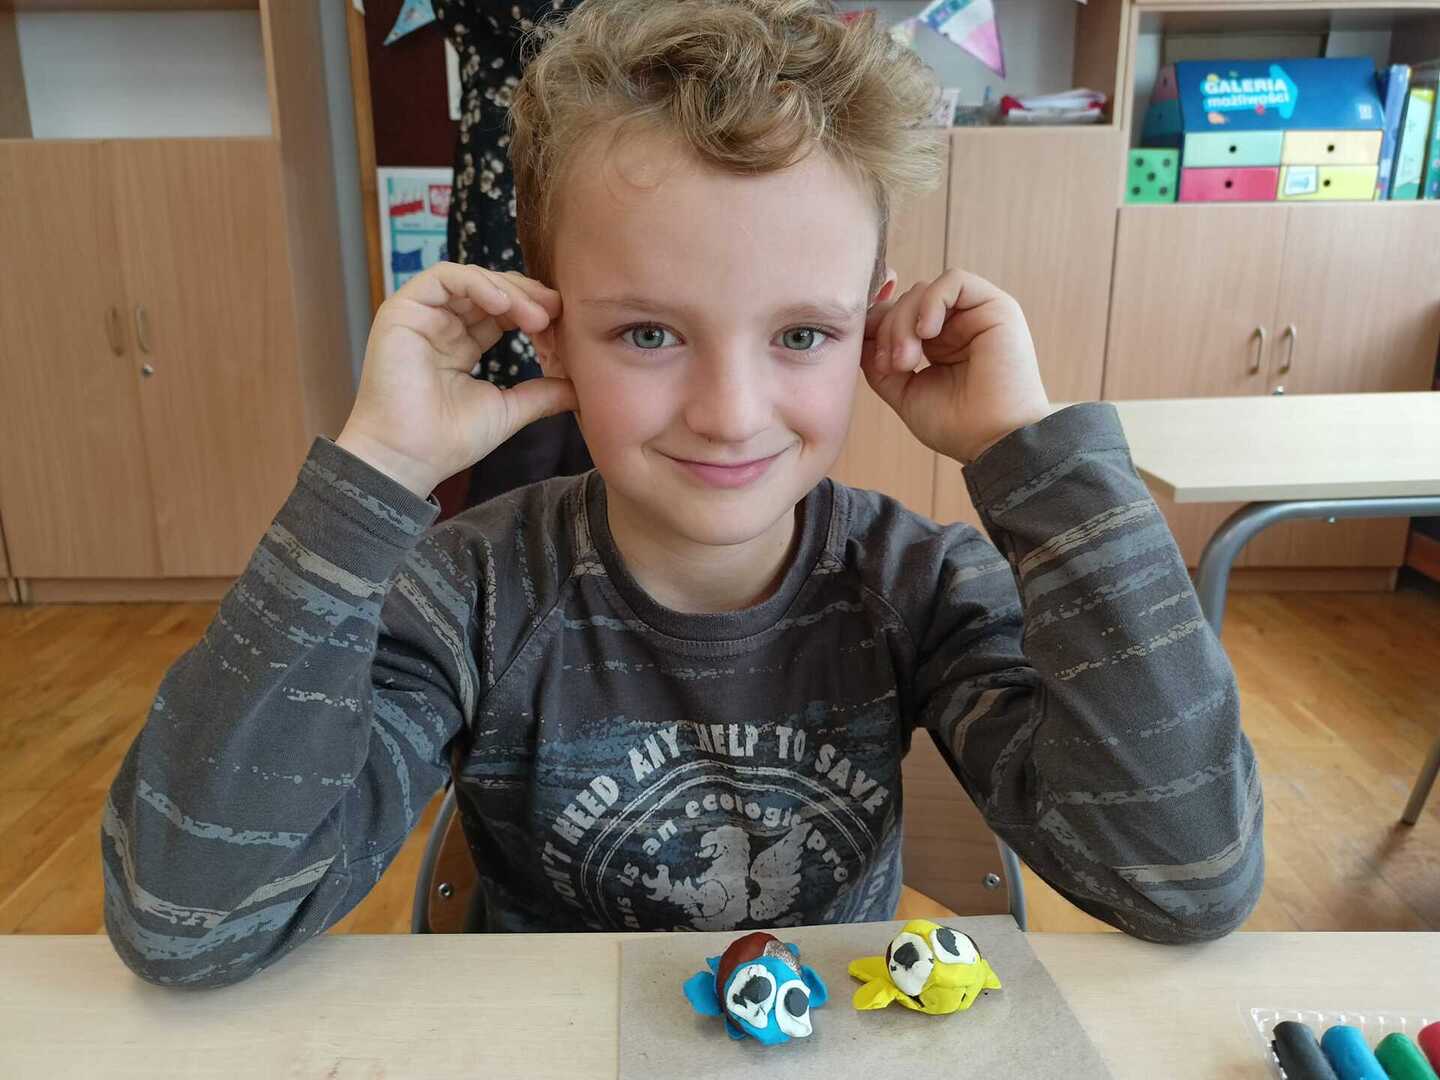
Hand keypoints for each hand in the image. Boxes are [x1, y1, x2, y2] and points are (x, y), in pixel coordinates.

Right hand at [336, 262, 577, 497]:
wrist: (408, 458)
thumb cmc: (448, 441)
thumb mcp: (508, 410)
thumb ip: (542, 394)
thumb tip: (581, 389)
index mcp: (463, 345)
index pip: (504, 312)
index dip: (534, 312)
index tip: (563, 328)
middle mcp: (442, 325)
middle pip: (492, 290)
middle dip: (528, 297)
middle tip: (556, 313)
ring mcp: (422, 315)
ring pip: (472, 279)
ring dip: (510, 291)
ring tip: (536, 316)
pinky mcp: (403, 309)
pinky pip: (443, 277)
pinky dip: (477, 283)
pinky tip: (504, 304)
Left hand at [861, 269, 1050, 463]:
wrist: (994, 442)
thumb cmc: (956, 426)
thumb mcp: (903, 391)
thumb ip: (879, 361)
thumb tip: (858, 332)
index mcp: (938, 342)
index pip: (897, 314)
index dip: (876, 326)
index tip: (874, 359)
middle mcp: (957, 324)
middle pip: (906, 301)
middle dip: (888, 330)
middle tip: (894, 366)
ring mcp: (976, 314)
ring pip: (923, 290)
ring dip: (904, 322)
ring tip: (908, 361)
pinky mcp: (996, 306)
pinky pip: (953, 280)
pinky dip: (930, 303)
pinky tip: (927, 333)